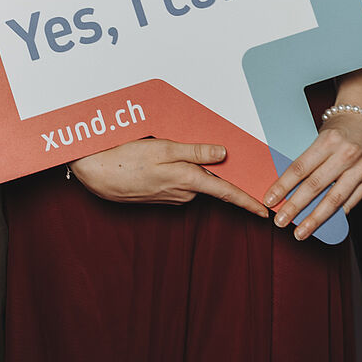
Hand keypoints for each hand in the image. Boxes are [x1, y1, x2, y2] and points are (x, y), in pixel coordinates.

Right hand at [67, 139, 268, 216]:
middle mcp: (183, 193)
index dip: (247, 202)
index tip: (265, 212)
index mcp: (188, 181)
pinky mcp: (160, 196)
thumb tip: (223, 154)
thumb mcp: (164, 148)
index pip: (226, 193)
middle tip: (204, 152)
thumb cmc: (127, 158)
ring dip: (191, 169)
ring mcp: (170, 197)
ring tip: (171, 150)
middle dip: (212, 171)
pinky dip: (178, 173)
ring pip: (192, 181)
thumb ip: (195, 151)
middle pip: (209, 183)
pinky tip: (161, 161)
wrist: (96, 173)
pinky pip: (178, 183)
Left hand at [261, 110, 361, 240]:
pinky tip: (324, 224)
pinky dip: (336, 215)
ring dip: (315, 219)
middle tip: (280, 221)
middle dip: (295, 207)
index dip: (283, 186)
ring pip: (334, 199)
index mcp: (328, 140)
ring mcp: (360, 168)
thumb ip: (308, 158)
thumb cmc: (339, 127)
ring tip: (301, 231)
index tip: (270, 200)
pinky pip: (351, 201)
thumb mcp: (320, 135)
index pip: (300, 168)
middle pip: (315, 186)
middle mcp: (346, 154)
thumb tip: (286, 185)